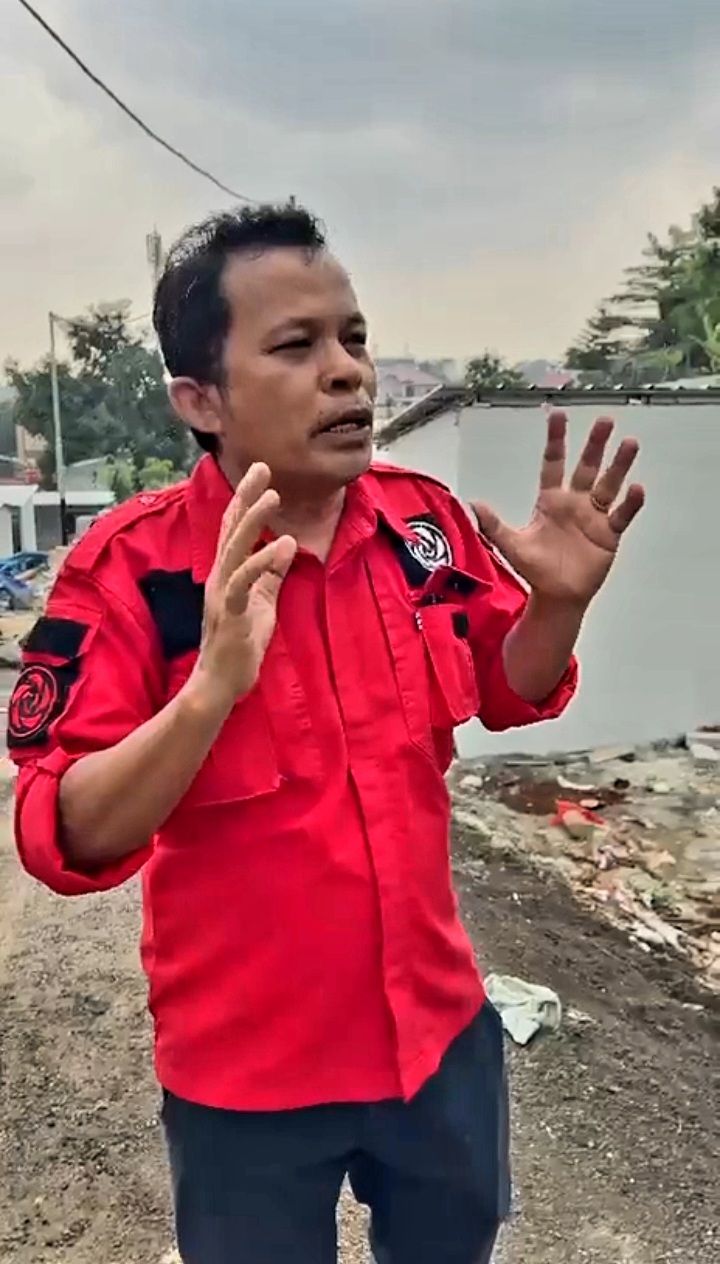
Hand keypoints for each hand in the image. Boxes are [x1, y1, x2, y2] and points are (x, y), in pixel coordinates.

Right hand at [190, 463, 296, 709]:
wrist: (219, 683)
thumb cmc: (238, 645)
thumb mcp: (262, 603)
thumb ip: (270, 575)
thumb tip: (284, 546)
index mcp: (226, 573)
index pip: (233, 529)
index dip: (244, 500)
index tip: (259, 474)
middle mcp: (220, 577)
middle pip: (230, 528)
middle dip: (246, 496)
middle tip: (261, 467)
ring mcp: (223, 593)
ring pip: (236, 547)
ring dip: (253, 519)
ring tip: (273, 495)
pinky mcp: (232, 612)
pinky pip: (245, 581)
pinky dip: (263, 560)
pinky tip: (282, 544)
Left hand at [471, 411, 644, 606]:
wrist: (557, 597)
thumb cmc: (535, 570)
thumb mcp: (511, 545)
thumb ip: (494, 525)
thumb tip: (473, 503)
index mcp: (551, 501)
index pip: (553, 463)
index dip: (556, 440)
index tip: (557, 415)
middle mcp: (575, 503)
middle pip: (587, 467)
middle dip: (595, 445)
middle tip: (605, 420)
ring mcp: (594, 517)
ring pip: (609, 485)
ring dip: (619, 465)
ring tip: (630, 443)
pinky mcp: (609, 534)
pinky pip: (621, 515)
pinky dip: (630, 503)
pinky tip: (636, 488)